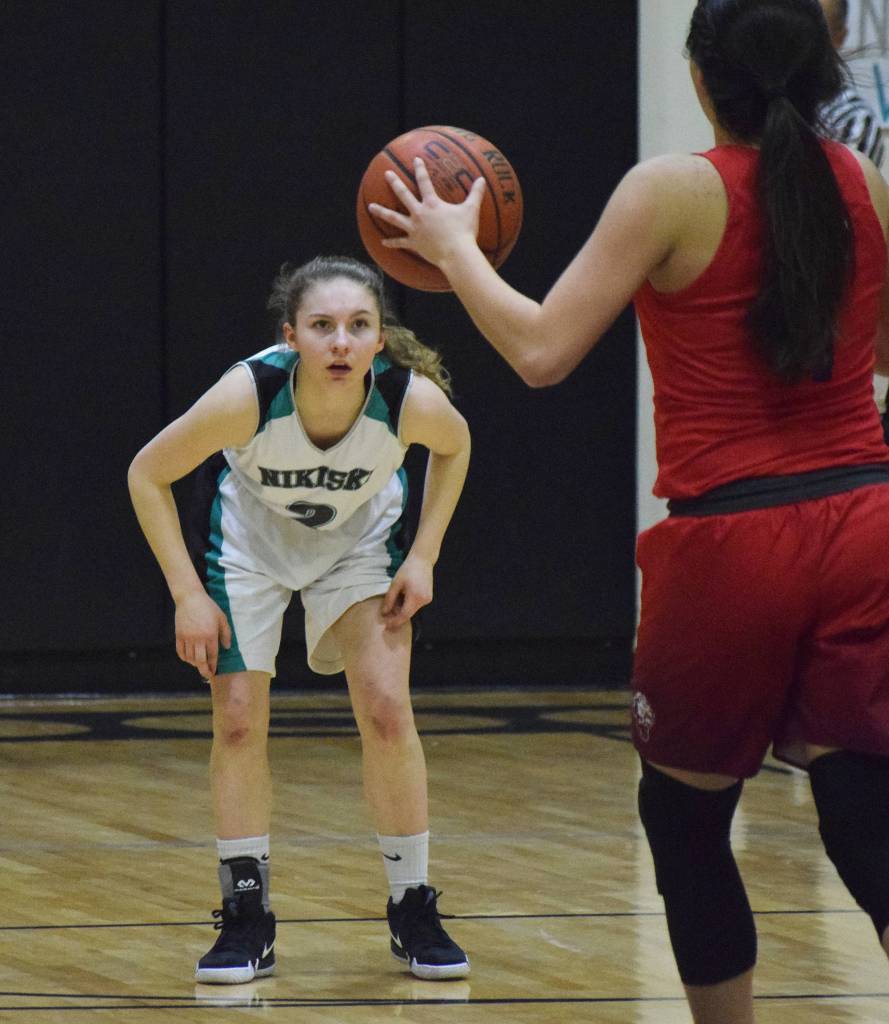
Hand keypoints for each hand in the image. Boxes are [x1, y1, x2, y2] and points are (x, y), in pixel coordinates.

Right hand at [174, 590, 231, 677]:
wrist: (190, 598)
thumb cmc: (208, 607)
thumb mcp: (222, 618)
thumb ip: (226, 633)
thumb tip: (227, 647)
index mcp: (210, 634)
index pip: (212, 655)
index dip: (213, 665)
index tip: (214, 672)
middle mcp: (198, 638)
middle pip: (200, 661)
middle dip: (204, 670)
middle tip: (207, 675)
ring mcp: (187, 637)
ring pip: (190, 658)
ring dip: (195, 664)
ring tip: (199, 664)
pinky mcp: (178, 635)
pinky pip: (180, 652)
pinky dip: (185, 658)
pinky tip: (189, 659)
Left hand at [367, 158, 486, 266]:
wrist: (456, 254)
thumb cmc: (464, 232)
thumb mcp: (471, 210)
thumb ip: (476, 194)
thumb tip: (483, 179)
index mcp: (432, 204)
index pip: (424, 182)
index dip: (420, 169)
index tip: (415, 159)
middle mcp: (419, 214)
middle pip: (403, 195)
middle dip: (395, 182)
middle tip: (386, 173)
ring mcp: (414, 229)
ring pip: (393, 218)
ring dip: (381, 211)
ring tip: (370, 207)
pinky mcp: (414, 243)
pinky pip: (400, 243)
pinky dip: (391, 243)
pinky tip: (382, 243)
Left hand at [380, 554, 433, 630]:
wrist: (422, 560)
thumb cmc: (407, 569)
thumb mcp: (395, 584)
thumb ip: (390, 599)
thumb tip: (384, 613)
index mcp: (416, 597)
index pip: (404, 615)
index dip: (395, 622)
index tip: (386, 626)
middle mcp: (424, 600)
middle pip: (409, 614)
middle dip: (398, 617)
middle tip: (387, 617)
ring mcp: (428, 599)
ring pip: (413, 610)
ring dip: (403, 610)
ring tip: (394, 603)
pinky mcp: (428, 597)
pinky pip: (416, 605)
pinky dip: (408, 605)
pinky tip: (402, 598)